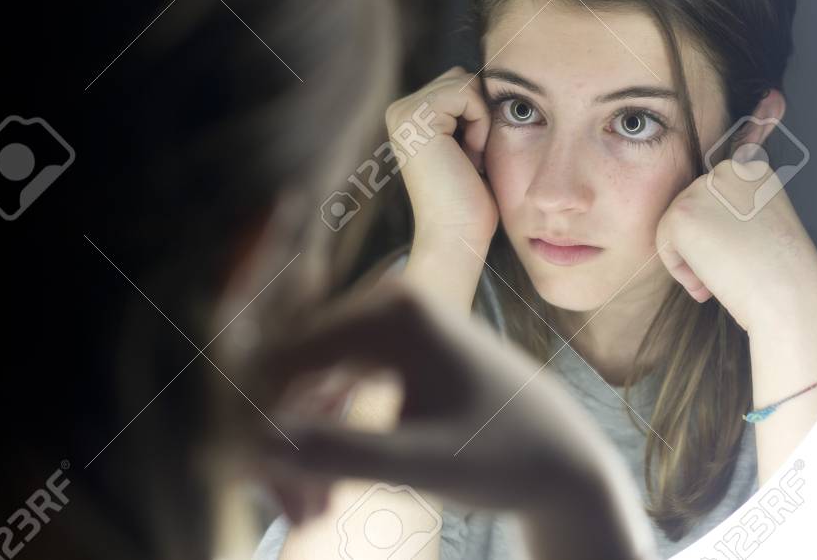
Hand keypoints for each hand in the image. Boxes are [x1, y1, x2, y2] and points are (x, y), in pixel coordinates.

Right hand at [250, 280, 655, 559]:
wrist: (561, 461)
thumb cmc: (505, 459)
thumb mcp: (424, 464)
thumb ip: (341, 452)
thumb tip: (255, 445)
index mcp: (395, 308)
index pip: (286, 357)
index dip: (256, 421)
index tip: (258, 487)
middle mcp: (386, 299)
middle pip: (290, 370)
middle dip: (280, 445)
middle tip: (297, 516)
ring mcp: (388, 321)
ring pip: (304, 387)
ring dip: (300, 451)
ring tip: (314, 516)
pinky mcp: (389, 349)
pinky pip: (328, 392)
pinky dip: (323, 442)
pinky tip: (327, 497)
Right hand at [386, 66, 498, 255]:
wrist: (456, 235)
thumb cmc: (469, 198)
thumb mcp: (466, 141)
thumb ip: (463, 108)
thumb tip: (476, 75)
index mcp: (408, 115)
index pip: (459, 82)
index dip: (478, 115)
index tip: (469, 155)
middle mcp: (399, 109)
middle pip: (463, 78)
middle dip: (479, 116)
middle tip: (468, 159)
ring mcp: (404, 112)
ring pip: (467, 84)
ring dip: (481, 122)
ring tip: (467, 158)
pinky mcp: (417, 117)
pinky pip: (468, 93)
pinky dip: (480, 124)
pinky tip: (469, 155)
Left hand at [654, 156, 816, 333]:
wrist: (789, 293)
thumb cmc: (785, 272)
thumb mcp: (770, 223)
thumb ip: (741, 211)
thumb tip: (710, 224)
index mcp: (753, 170)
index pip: (718, 197)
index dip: (723, 231)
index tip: (739, 255)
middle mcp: (727, 170)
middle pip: (696, 209)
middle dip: (705, 244)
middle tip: (727, 273)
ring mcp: (702, 189)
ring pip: (677, 226)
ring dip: (692, 258)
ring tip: (716, 283)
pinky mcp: (681, 214)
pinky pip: (664, 243)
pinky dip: (679, 270)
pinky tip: (705, 284)